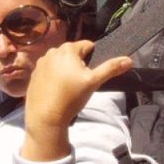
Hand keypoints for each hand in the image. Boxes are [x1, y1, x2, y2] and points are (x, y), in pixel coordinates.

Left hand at [21, 42, 133, 161]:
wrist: (45, 117)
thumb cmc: (71, 97)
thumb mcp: (94, 82)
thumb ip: (111, 68)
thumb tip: (129, 60)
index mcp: (68, 49)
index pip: (88, 46)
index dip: (93, 59)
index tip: (90, 75)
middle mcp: (52, 51)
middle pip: (73, 54)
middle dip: (79, 64)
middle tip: (80, 83)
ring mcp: (41, 62)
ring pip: (61, 62)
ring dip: (66, 70)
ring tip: (68, 88)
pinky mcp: (34, 74)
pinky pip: (49, 70)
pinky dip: (54, 77)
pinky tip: (56, 91)